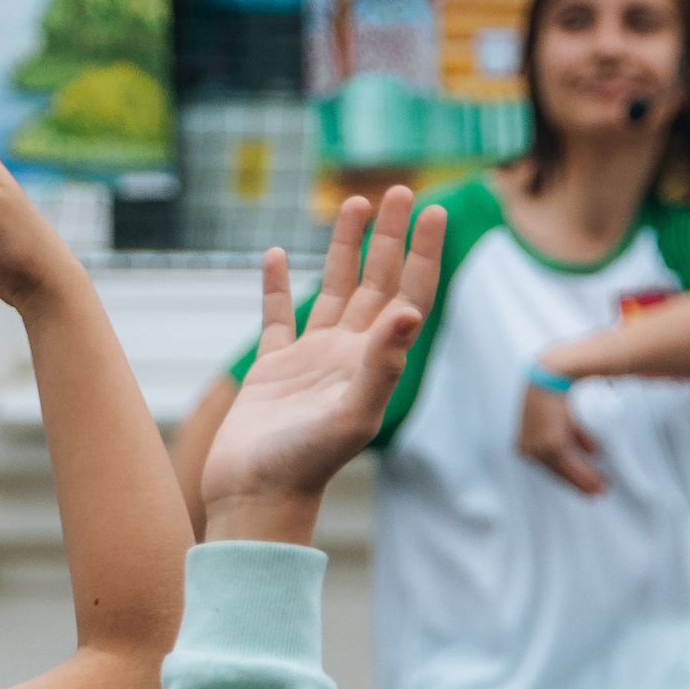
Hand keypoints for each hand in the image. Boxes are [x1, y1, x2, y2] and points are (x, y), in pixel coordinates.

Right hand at [198, 189, 442, 546]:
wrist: (256, 499)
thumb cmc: (306, 464)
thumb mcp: (352, 415)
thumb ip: (382, 365)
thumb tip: (407, 312)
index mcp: (374, 363)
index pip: (407, 295)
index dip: (422, 254)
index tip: (433, 210)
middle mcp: (348, 355)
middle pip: (376, 282)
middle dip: (389, 237)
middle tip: (400, 189)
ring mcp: (310, 360)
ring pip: (332, 290)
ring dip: (343, 249)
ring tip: (353, 204)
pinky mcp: (271, 370)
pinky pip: (277, 317)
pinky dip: (276, 286)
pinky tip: (276, 254)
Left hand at [518, 381, 605, 496]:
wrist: (555, 370)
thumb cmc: (558, 385)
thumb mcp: (562, 413)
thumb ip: (572, 432)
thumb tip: (591, 449)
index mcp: (525, 434)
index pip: (546, 460)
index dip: (567, 471)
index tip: (584, 480)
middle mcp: (527, 442)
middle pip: (554, 468)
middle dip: (576, 480)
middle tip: (597, 491)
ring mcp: (537, 443)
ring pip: (563, 470)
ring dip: (584, 480)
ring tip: (602, 487)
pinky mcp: (550, 443)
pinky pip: (569, 465)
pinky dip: (584, 475)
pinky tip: (597, 480)